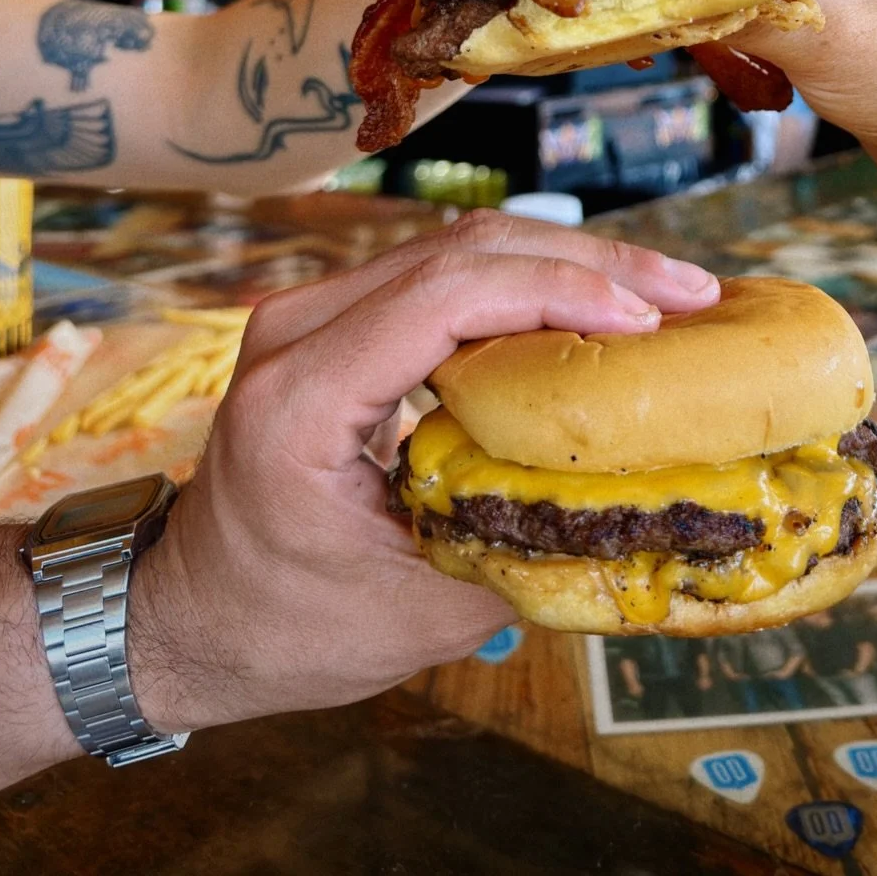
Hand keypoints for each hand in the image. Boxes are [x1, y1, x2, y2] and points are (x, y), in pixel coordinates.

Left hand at [127, 213, 717, 732]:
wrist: (182, 617)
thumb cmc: (284, 631)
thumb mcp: (416, 617)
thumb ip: (527, 555)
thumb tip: (651, 512)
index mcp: (301, 400)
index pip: (442, 300)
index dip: (556, 293)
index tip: (649, 320)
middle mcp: (297, 330)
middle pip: (461, 250)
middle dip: (590, 262)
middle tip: (694, 291)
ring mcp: (311, 311)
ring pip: (459, 246)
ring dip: (569, 260)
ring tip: (669, 290)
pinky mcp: (336, 317)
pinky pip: (444, 272)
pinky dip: (530, 280)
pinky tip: (600, 301)